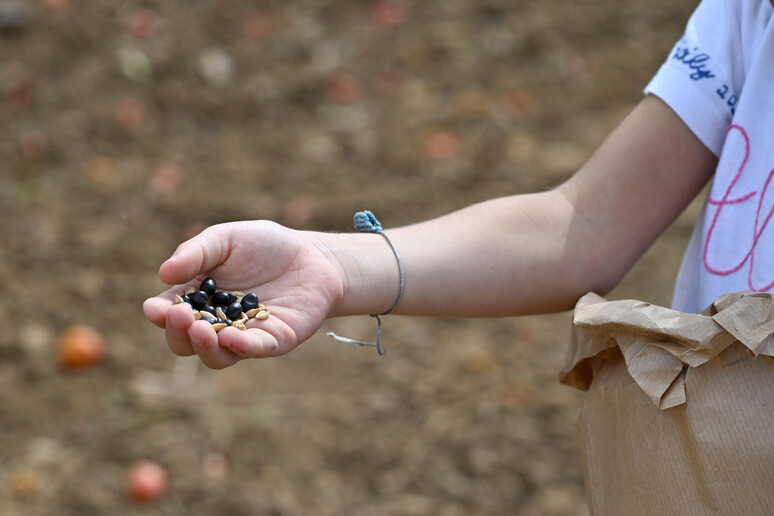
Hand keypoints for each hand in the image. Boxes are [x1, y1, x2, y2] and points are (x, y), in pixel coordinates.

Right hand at [143, 221, 344, 368]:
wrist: (312, 255)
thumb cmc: (264, 245)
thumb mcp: (225, 239)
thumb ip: (195, 253)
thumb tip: (163, 274)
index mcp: (197, 299)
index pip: (169, 313)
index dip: (159, 314)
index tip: (154, 309)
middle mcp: (216, 323)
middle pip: (185, 342)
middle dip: (178, 333)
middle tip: (180, 316)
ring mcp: (244, 336)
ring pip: (215, 356)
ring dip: (204, 347)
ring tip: (201, 329)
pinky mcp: (274, 342)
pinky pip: (254, 351)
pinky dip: (241, 348)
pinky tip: (232, 338)